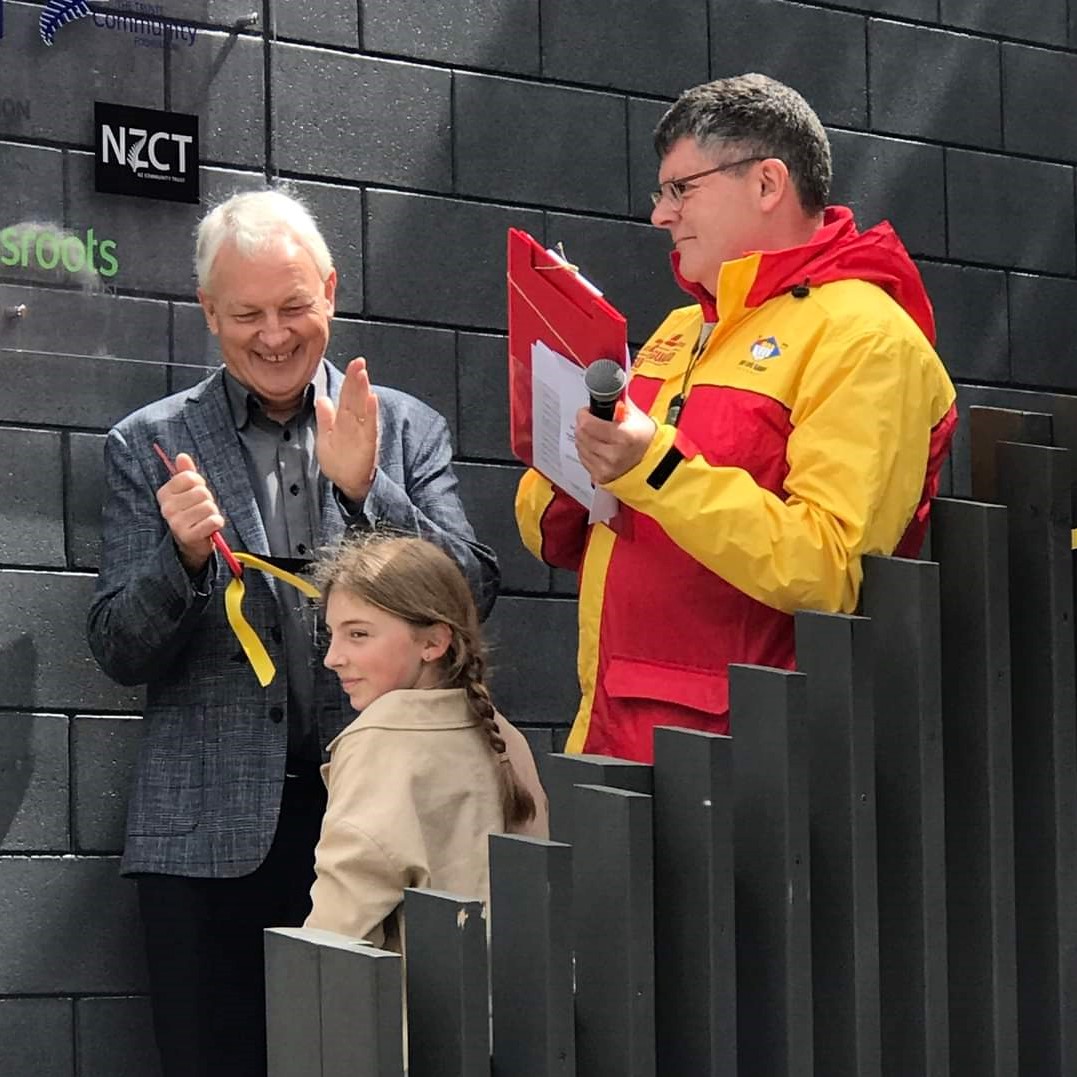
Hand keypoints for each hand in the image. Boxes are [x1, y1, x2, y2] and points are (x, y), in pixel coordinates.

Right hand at [156, 452, 223, 574]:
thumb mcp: (187, 492)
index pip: (189, 477)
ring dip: (213, 513)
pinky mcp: (188, 536)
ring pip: (208, 506)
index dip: (199, 484)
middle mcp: (166, 508)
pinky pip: (213, 521)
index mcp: (164, 494)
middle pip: (201, 492)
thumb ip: (185, 473)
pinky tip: (210, 527)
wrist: (192, 543)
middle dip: (208, 500)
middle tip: (202, 510)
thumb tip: (182, 456)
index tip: (196, 494)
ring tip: (205, 519)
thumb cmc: (191, 514)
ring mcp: (176, 523)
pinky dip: (217, 523)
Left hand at [315, 356, 379, 501]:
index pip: (346, 396)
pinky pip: (369, 427)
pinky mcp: (367, 444)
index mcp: (344, 421)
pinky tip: (372, 400)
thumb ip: (325, 419)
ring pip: (362, 408)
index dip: (349, 380)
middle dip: (357, 379)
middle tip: (359, 362)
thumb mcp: (326, 438)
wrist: (347, 484)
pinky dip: (370, 413)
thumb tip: (322, 399)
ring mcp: (362, 433)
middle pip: (355, 398)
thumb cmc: (339, 461)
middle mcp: (354, 424)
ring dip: (363, 391)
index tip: (354, 363)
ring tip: (363, 374)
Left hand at [574, 397, 656, 485]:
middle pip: (581, 435)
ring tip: (597, 435)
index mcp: (623, 436)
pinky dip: (587, 451)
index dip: (584, 414)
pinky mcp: (600, 477)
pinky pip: (584, 459)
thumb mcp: (636, 417)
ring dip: (584, 438)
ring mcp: (605, 468)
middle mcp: (613, 454)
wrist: (654, 465)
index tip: (586, 411)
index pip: (587, 424)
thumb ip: (619, 402)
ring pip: (580, 447)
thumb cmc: (646, 440)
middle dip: (583, 425)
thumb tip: (606, 388)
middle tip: (591, 422)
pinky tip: (598, 448)